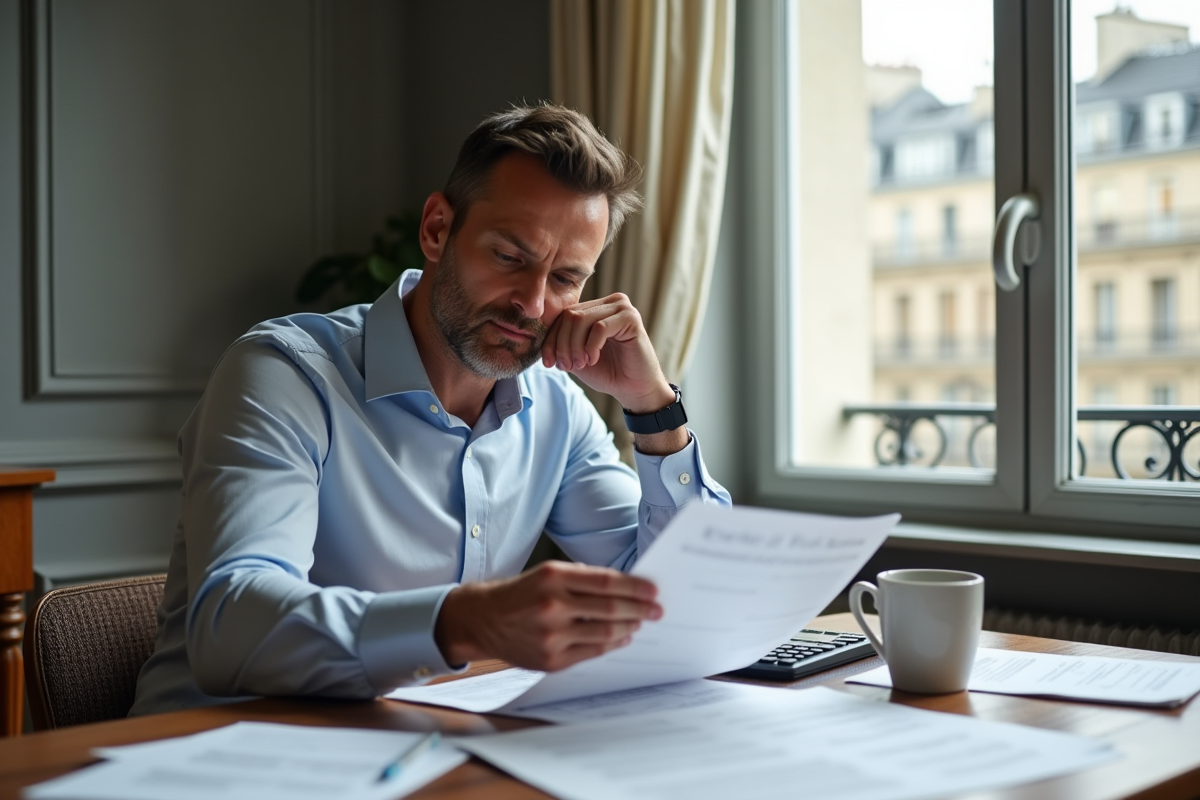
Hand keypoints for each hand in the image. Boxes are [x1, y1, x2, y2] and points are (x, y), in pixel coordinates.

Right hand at [433, 561, 661, 670]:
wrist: (483, 620)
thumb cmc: (521, 594)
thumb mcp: (547, 574)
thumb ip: (583, 579)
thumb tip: (625, 588)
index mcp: (553, 578)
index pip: (606, 582)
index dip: (634, 587)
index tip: (652, 591)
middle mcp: (552, 606)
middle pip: (610, 609)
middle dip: (640, 610)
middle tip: (656, 610)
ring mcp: (552, 636)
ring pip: (605, 632)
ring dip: (629, 627)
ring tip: (640, 623)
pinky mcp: (551, 659)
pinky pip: (592, 652)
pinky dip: (612, 643)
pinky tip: (621, 637)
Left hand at [541, 293, 674, 413]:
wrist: (633, 389)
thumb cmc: (607, 372)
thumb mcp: (576, 356)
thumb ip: (561, 343)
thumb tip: (536, 337)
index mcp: (596, 307)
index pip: (564, 315)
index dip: (551, 339)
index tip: (548, 363)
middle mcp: (610, 302)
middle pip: (570, 315)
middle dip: (562, 344)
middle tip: (567, 366)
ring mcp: (622, 307)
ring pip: (581, 319)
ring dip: (575, 346)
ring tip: (581, 364)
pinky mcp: (631, 318)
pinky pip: (599, 327)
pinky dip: (591, 346)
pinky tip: (594, 359)